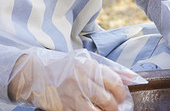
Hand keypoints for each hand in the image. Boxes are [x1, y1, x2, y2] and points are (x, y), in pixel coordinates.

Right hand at [8, 49, 141, 110]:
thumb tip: (133, 79)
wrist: (36, 75)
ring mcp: (72, 95)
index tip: (120, 96)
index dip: (121, 93)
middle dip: (114, 107)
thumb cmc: (63, 69)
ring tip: (102, 109)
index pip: (114, 81)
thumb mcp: (85, 63)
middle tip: (112, 106)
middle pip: (108, 100)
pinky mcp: (65, 108)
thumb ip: (109, 70)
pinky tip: (89, 110)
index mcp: (87, 66)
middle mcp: (80, 80)